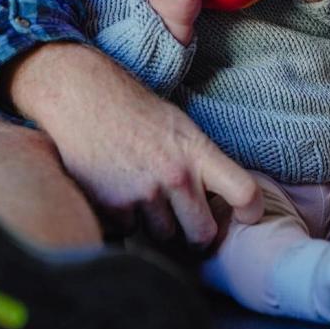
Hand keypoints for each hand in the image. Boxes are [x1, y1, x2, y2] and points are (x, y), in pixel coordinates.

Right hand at [5, 42, 263, 246]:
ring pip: (162, 234)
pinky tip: (113, 186)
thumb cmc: (131, 107)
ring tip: (138, 186)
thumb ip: (199, 161)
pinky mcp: (112, 206)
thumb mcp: (177, 125)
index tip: (246, 216)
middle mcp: (174, 175)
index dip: (251, 211)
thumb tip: (221, 199)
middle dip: (196, 234)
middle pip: (202, 234)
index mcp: (196, 151)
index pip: (243, 192)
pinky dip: (122, 217)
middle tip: (186, 220)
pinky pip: (127, 229)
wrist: (78, 94)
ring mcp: (142, 193)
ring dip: (154, 221)